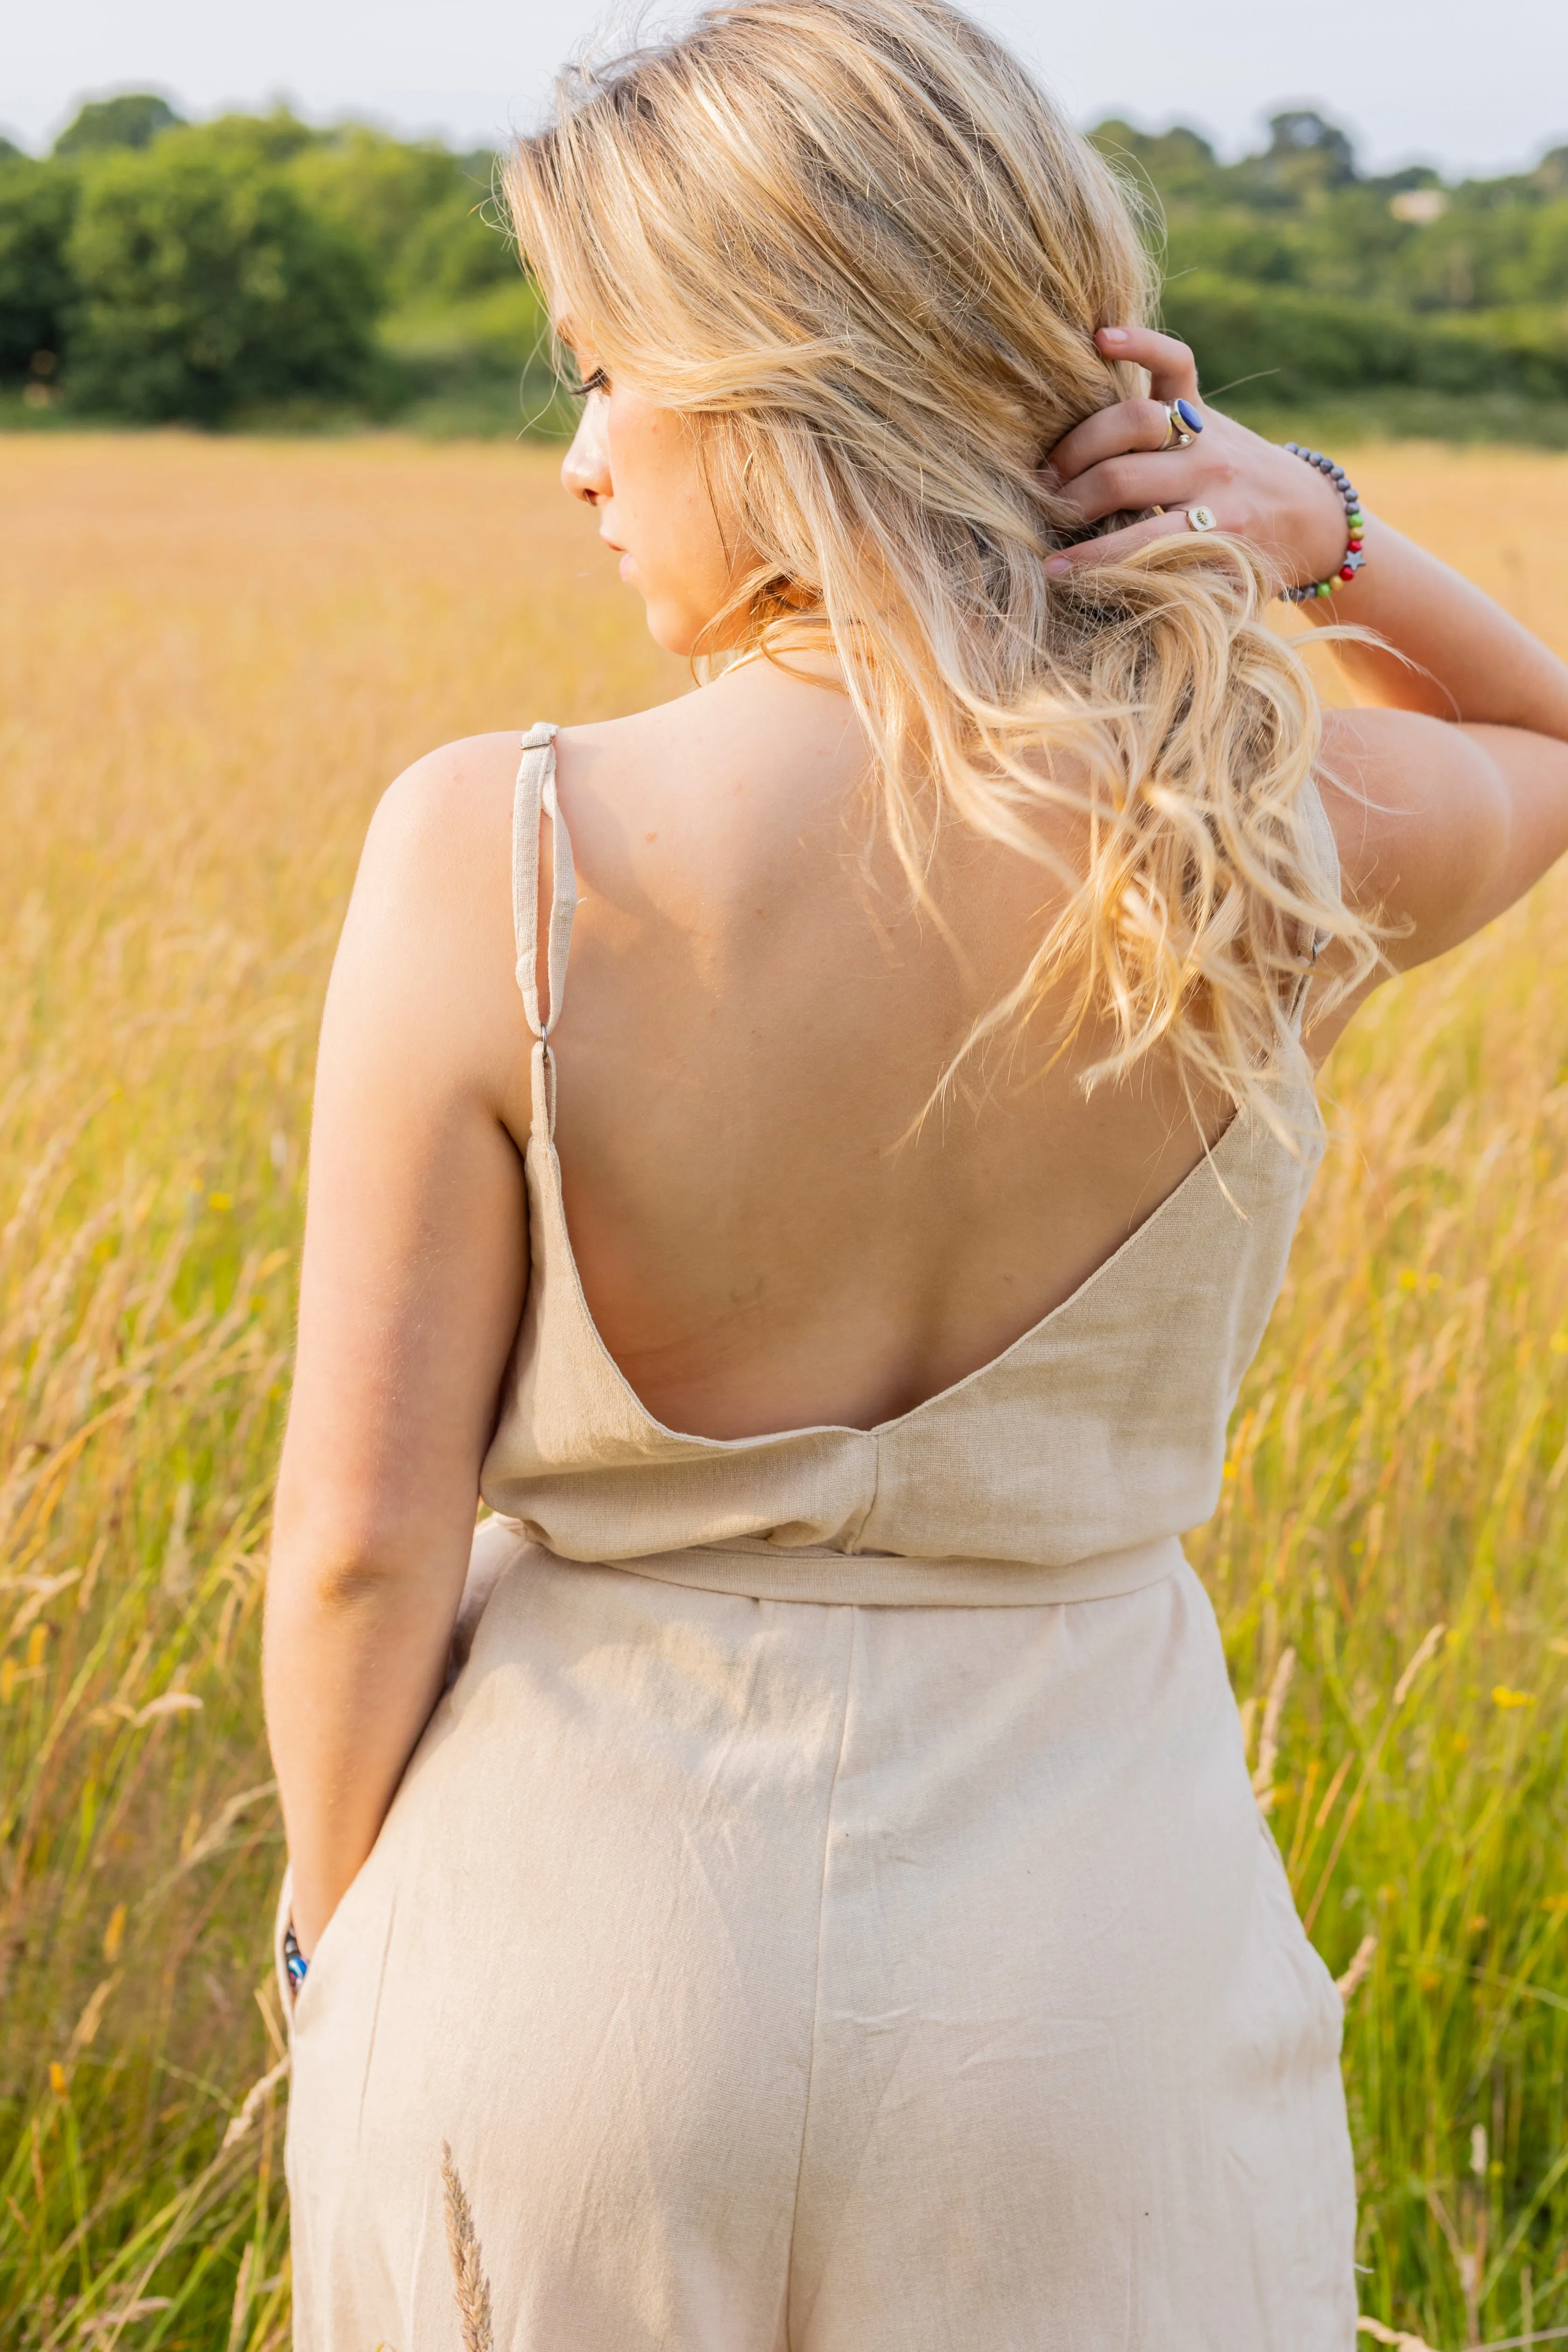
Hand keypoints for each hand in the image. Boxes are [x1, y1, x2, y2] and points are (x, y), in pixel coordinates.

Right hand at [1042, 325, 1353, 593]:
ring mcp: (1209, 433)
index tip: (1051, 569)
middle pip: (1121, 475)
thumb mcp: (1225, 592)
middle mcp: (1215, 474)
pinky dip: (1140, 344)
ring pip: (1131, 421)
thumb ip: (1180, 593)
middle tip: (1044, 513)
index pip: (1137, 540)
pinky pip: (1174, 362)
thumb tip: (1111, 606)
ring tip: (1050, 470)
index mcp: (1221, 527)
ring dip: (1078, 446)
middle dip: (1073, 498)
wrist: (1310, 519)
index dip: (1087, 557)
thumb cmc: (1255, 565)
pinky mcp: (1205, 403)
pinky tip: (1100, 339)